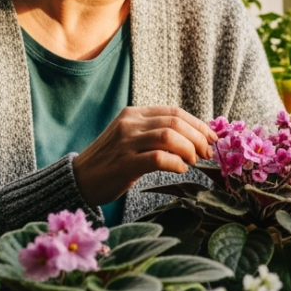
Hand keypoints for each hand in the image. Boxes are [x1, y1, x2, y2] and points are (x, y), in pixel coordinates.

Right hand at [72, 106, 216, 205]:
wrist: (79, 178)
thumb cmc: (111, 160)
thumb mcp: (132, 137)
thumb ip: (156, 132)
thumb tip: (194, 137)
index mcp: (134, 114)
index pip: (174, 112)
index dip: (198, 124)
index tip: (212, 137)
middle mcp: (130, 124)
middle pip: (175, 122)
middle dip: (198, 137)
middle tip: (207, 152)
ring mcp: (126, 142)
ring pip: (169, 136)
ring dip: (189, 149)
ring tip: (194, 160)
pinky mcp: (124, 163)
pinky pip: (158, 158)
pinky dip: (176, 163)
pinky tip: (180, 169)